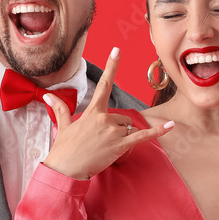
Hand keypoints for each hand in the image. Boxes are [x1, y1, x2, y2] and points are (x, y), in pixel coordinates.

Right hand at [42, 48, 173, 179]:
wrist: (65, 169)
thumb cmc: (63, 149)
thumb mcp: (63, 126)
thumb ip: (59, 109)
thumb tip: (47, 95)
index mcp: (92, 112)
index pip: (104, 84)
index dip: (111, 66)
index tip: (117, 50)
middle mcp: (104, 118)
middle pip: (122, 117)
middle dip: (117, 128)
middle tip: (101, 143)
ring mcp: (113, 132)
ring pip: (128, 128)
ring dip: (123, 137)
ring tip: (105, 149)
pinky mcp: (120, 145)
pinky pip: (143, 136)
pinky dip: (158, 132)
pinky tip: (171, 126)